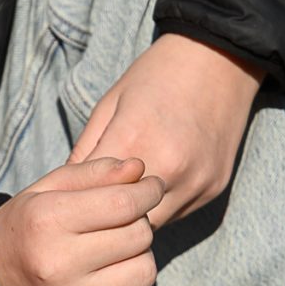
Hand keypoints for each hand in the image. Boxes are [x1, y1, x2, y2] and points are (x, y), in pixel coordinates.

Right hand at [0, 156, 162, 285]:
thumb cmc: (28, 225)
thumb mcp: (49, 189)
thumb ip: (94, 173)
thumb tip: (139, 169)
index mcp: (47, 220)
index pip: (123, 203)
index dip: (148, 191)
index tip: (151, 188)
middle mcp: (56, 262)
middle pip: (138, 237)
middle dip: (140, 224)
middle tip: (123, 224)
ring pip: (144, 273)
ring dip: (141, 259)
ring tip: (118, 255)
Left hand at [70, 34, 263, 225]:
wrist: (218, 61)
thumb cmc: (154, 78)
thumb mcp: (108, 105)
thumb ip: (86, 151)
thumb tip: (65, 192)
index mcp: (133, 140)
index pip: (92, 196)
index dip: (77, 201)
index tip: (69, 199)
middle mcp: (169, 168)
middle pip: (122, 220)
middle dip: (104, 216)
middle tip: (93, 204)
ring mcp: (196, 182)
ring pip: (151, 224)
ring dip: (132, 216)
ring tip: (122, 195)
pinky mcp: (213, 189)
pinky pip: (176, 214)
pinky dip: (159, 208)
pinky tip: (152, 185)